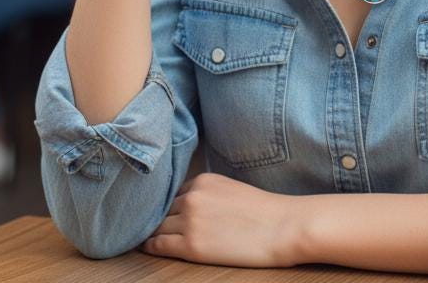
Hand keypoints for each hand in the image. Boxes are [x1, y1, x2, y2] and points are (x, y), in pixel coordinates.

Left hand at [140, 172, 303, 267]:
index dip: (171, 207)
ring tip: (146, 237)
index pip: (175, 194)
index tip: (166, 214)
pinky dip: (150, 245)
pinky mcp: (191, 245)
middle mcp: (193, 197)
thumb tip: (190, 207)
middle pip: (164, 209)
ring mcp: (190, 221)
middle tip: (150, 227)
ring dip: (154, 231)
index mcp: (203, 180)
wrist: (282, 228)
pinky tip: (145, 246)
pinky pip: (159, 244)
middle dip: (161, 218)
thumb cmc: (263, 211)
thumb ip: (208, 194)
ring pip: (158, 226)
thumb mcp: (231, 189)